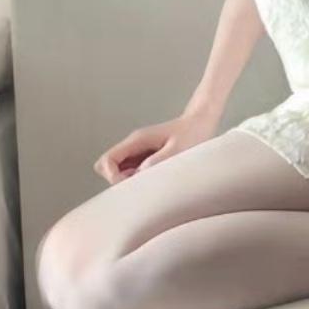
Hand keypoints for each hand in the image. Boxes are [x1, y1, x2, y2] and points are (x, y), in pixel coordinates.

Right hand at [92, 111, 217, 184]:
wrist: (201, 122)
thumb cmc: (192, 133)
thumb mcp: (178, 149)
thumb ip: (158, 160)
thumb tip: (138, 175)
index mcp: (137, 140)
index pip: (108, 161)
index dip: (113, 178)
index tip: (131, 185)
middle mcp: (134, 145)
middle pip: (108, 167)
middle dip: (118, 181)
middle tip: (141, 186)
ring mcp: (138, 151)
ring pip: (119, 171)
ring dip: (129, 181)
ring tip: (152, 182)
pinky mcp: (146, 157)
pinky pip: (133, 172)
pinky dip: (139, 180)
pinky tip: (156, 180)